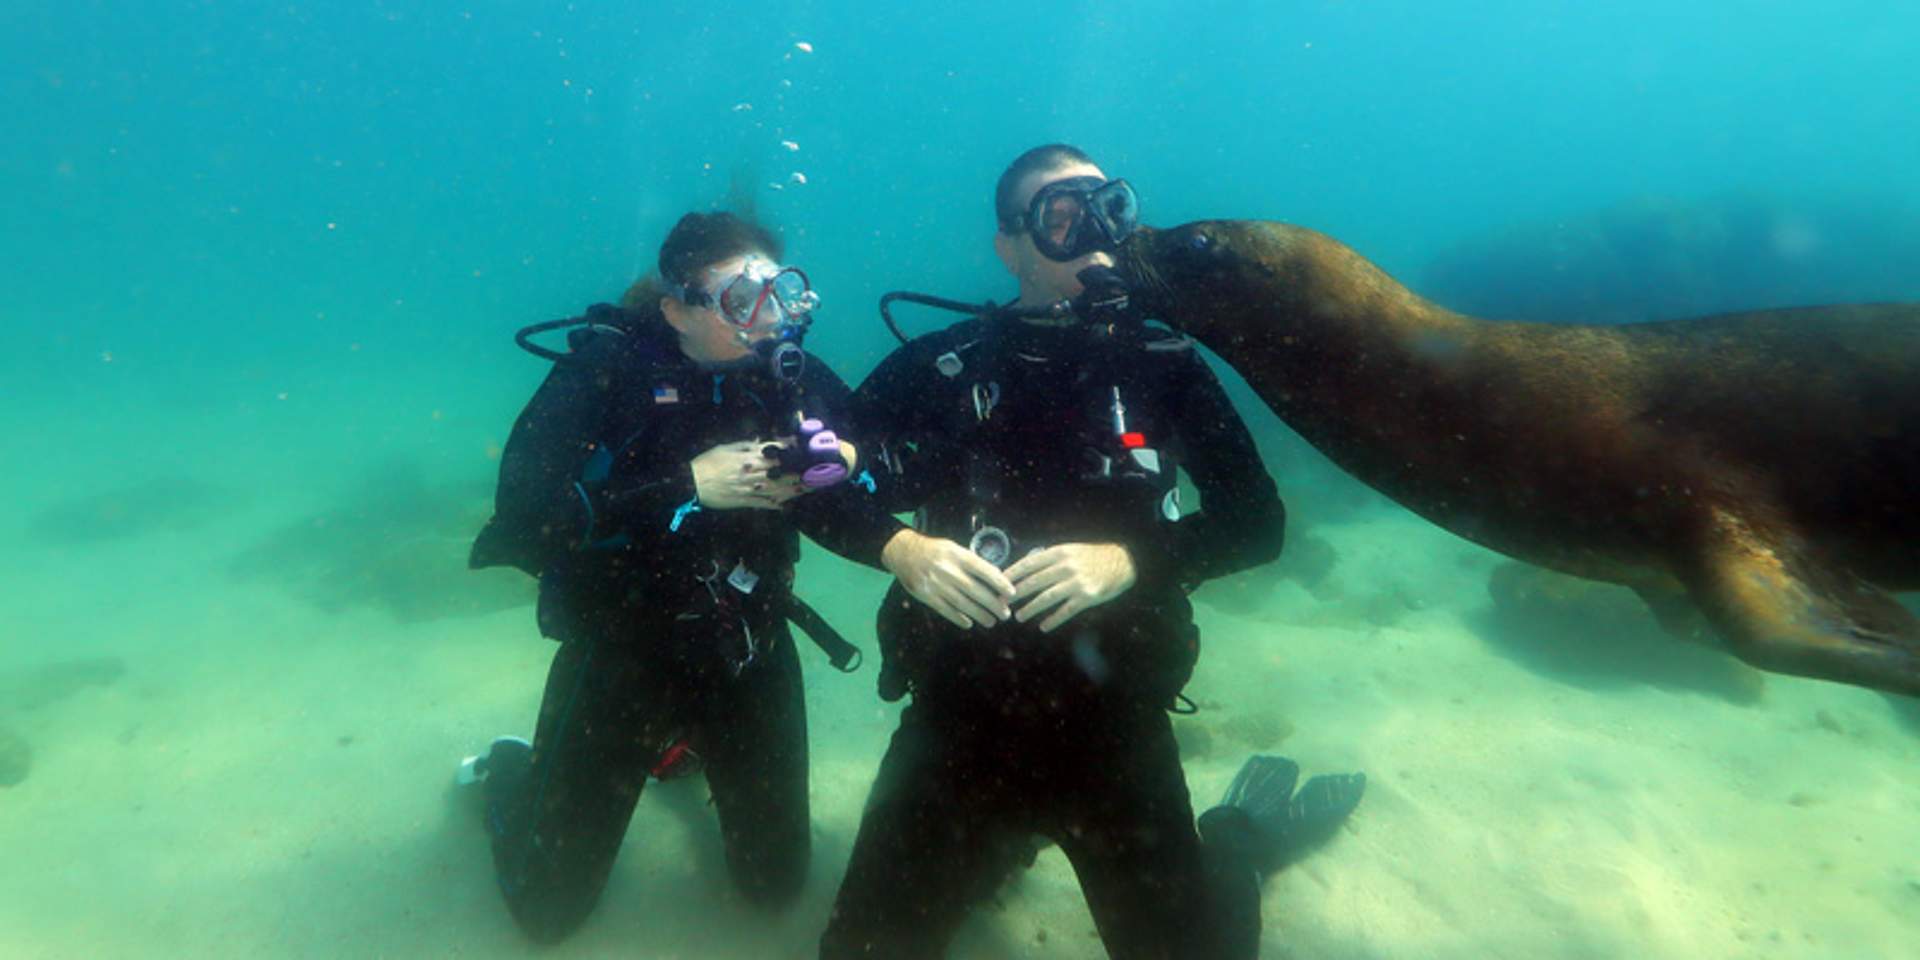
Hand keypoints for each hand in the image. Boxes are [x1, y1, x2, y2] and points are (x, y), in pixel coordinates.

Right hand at [690, 440, 803, 509]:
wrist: (692, 483)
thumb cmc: (707, 463)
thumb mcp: (725, 447)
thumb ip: (744, 445)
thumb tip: (760, 441)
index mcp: (748, 457)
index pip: (774, 452)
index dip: (790, 451)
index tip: (804, 450)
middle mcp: (753, 472)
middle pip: (781, 471)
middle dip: (798, 471)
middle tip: (816, 471)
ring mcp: (750, 488)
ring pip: (776, 489)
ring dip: (793, 489)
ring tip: (808, 488)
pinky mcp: (744, 501)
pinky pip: (762, 504)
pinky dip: (774, 505)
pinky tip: (786, 506)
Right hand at [881, 529, 1014, 628]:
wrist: (904, 553)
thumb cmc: (934, 551)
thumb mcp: (953, 548)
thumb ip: (971, 562)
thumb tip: (994, 577)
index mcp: (957, 555)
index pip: (983, 570)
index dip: (999, 582)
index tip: (1011, 593)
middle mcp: (948, 570)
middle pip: (975, 590)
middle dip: (993, 604)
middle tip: (1005, 614)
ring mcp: (936, 585)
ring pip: (963, 603)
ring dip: (980, 614)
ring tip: (992, 621)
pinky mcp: (926, 596)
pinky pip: (946, 610)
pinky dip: (959, 618)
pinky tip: (969, 623)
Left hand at [1006, 543, 1135, 632]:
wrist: (1123, 562)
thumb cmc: (1094, 556)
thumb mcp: (1071, 549)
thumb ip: (1051, 557)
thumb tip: (1027, 567)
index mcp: (1060, 552)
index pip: (1029, 563)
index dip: (1013, 574)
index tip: (1000, 582)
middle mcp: (1066, 567)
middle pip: (1034, 582)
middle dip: (1016, 594)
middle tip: (1003, 603)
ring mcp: (1076, 583)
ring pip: (1046, 598)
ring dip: (1030, 608)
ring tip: (1019, 616)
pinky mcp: (1087, 597)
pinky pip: (1065, 611)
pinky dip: (1053, 620)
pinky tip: (1043, 627)